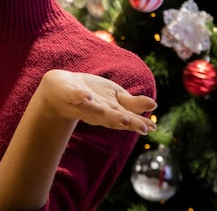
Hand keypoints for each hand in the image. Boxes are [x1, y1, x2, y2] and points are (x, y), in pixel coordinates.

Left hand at [40, 69, 156, 134]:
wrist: (61, 88)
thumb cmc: (92, 94)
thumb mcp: (115, 97)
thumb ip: (132, 103)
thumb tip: (154, 105)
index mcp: (110, 111)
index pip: (126, 119)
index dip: (138, 123)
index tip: (151, 128)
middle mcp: (98, 111)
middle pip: (112, 118)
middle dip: (125, 121)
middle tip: (140, 126)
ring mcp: (82, 104)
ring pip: (95, 110)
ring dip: (106, 114)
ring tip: (122, 117)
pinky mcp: (69, 94)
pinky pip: (74, 95)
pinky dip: (80, 96)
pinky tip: (87, 96)